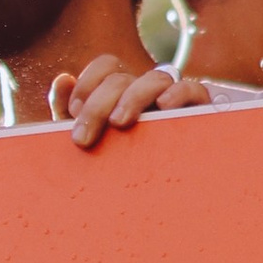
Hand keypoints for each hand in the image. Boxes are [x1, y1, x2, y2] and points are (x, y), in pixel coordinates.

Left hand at [48, 52, 210, 150]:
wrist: (157, 196)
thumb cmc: (118, 165)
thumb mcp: (89, 140)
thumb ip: (67, 112)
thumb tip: (63, 79)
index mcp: (123, 92)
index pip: (108, 66)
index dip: (88, 81)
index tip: (72, 112)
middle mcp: (147, 91)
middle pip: (123, 77)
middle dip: (98, 105)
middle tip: (83, 138)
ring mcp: (173, 99)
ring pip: (156, 78)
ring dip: (133, 97)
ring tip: (119, 123)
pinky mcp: (198, 111)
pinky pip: (194, 89)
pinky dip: (179, 93)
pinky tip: (163, 108)